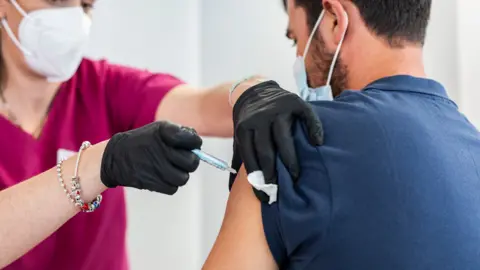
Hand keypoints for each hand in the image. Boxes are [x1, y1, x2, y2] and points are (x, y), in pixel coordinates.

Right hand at [100, 121, 201, 194]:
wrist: (116, 156)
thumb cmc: (143, 142)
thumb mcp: (160, 129)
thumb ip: (181, 133)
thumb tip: (197, 143)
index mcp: (166, 131)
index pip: (194, 140)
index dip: (195, 144)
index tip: (191, 145)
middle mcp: (163, 149)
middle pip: (192, 163)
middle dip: (189, 162)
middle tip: (181, 160)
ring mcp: (158, 167)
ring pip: (183, 178)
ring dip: (179, 175)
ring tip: (170, 169)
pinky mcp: (153, 183)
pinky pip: (173, 188)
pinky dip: (169, 184)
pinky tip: (162, 176)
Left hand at [230, 80, 322, 202]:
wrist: (254, 90)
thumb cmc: (249, 122)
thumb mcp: (240, 137)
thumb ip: (238, 159)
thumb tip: (231, 188)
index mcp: (243, 128)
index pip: (250, 156)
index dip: (256, 177)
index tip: (264, 194)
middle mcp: (259, 118)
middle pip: (266, 149)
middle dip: (272, 171)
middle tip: (280, 190)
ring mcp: (277, 109)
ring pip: (283, 137)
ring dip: (290, 158)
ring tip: (296, 175)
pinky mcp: (294, 102)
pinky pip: (306, 117)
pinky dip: (313, 129)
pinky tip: (317, 143)